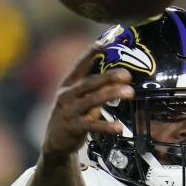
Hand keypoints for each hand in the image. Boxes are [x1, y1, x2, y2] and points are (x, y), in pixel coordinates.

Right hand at [42, 45, 132, 161]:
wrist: (55, 142)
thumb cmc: (73, 116)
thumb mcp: (80, 98)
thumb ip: (95, 88)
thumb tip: (118, 77)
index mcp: (69, 84)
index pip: (80, 65)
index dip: (91, 53)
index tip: (104, 43)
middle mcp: (67, 94)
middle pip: (90, 82)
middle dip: (109, 76)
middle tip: (127, 74)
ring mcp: (69, 111)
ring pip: (92, 100)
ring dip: (112, 95)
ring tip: (130, 92)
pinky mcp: (73, 127)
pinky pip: (92, 125)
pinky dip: (107, 126)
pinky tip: (119, 127)